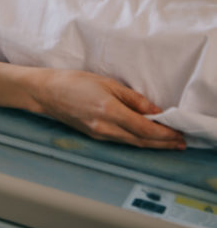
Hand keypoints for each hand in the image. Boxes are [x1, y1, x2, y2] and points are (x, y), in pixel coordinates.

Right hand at [30, 68, 185, 148]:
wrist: (46, 93)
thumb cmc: (73, 82)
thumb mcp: (106, 83)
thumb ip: (132, 98)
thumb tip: (155, 112)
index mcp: (109, 112)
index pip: (145, 129)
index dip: (165, 134)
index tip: (179, 134)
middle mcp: (105, 128)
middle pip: (142, 141)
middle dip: (164, 143)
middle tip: (181, 143)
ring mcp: (99, 135)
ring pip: (133, 144)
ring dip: (153, 145)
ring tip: (169, 143)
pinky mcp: (95, 136)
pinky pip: (122, 142)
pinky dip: (138, 141)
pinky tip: (145, 138)